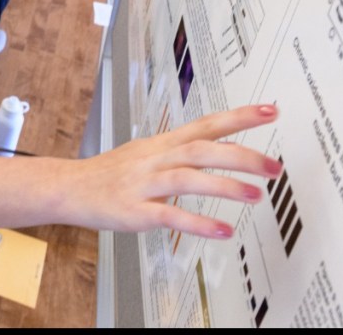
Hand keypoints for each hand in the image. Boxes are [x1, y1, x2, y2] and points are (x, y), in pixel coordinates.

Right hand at [0, 104, 282, 239]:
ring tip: (255, 195)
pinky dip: (197, 222)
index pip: (206, 124)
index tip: (270, 111)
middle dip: (241, 155)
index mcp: (162, 143)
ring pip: (186, 178)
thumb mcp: (148, 152)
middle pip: (201, 148)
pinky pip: (168, 214)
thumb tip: (222, 146)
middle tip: (274, 166)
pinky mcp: (133, 210)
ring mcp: (143, 184)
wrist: (68, 188)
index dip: (239, 117)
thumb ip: (183, 150)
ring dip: (224, 186)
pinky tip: (221, 231)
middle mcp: (155, 158)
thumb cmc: (111, 173)